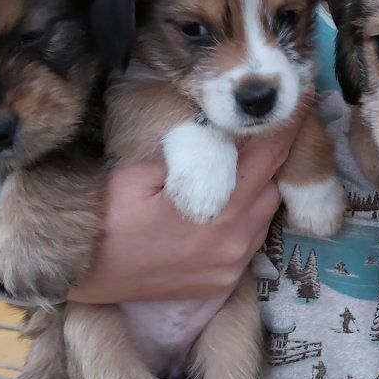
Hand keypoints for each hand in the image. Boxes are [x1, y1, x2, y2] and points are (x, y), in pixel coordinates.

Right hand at [67, 116, 302, 302]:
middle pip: (274, 183)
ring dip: (260, 186)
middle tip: (262, 125)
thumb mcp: (141, 168)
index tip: (295, 97)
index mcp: (220, 209)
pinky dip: (247, 217)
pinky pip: (252, 240)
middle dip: (272, 153)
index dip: (285, 124)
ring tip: (240, 162)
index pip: (269, 154)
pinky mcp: (223, 282)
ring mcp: (231, 266)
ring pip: (266, 212)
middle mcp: (235, 241)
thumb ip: (191, 149)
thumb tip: (227, 122)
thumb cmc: (106, 212)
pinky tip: (225, 201)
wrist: (82, 270)